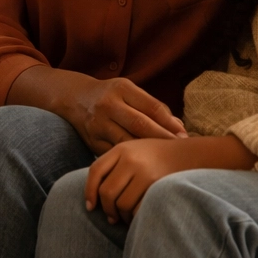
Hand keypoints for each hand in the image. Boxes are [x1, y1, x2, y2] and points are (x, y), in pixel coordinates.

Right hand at [8, 66, 186, 153]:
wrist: (74, 99)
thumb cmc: (111, 95)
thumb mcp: (129, 91)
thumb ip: (152, 106)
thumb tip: (178, 126)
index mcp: (121, 89)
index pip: (150, 107)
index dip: (169, 122)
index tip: (183, 135)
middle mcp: (108, 105)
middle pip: (140, 125)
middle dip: (162, 139)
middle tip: (180, 150)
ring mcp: (98, 124)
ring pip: (127, 142)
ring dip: (148, 153)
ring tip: (165, 161)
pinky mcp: (92, 142)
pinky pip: (114, 155)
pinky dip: (130, 162)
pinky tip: (143, 169)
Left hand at [85, 134, 256, 223]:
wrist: (190, 155)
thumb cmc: (158, 156)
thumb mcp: (135, 151)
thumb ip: (115, 166)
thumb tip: (96, 196)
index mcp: (121, 149)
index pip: (95, 171)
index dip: (89, 191)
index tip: (91, 206)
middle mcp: (131, 158)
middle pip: (106, 192)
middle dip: (107, 209)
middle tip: (112, 217)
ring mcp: (145, 172)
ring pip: (121, 204)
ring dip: (122, 216)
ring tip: (126, 218)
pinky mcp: (157, 185)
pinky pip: (138, 209)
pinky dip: (135, 217)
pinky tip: (138, 218)